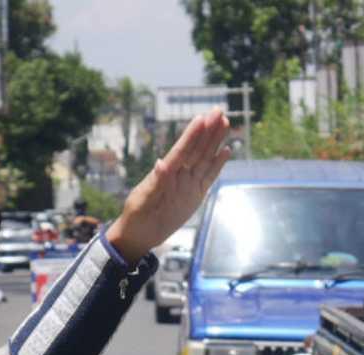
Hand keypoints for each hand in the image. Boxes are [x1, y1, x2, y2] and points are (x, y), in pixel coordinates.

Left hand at [107, 109, 230, 261]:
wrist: (140, 233)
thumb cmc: (136, 215)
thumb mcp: (143, 201)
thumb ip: (155, 183)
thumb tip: (161, 163)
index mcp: (165, 173)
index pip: (182, 150)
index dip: (192, 135)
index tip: (202, 118)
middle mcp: (179, 175)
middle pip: (197, 149)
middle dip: (208, 130)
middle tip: (218, 110)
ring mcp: (189, 184)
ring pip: (205, 158)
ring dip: (215, 141)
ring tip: (225, 123)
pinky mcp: (196, 195)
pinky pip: (209, 177)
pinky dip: (218, 164)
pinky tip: (226, 150)